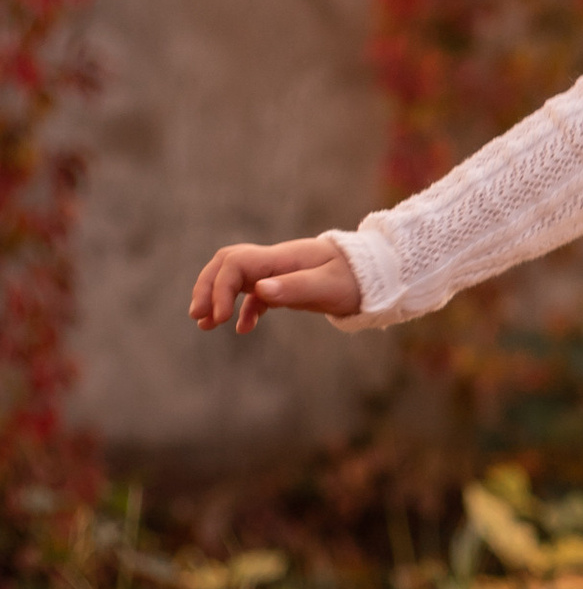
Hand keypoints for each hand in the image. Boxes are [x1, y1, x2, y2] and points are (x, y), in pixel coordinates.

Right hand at [190, 236, 361, 334]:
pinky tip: (243, 330)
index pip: (236, 263)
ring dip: (219, 297)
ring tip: (204, 324)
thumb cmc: (356, 279)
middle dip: (208, 287)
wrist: (379, 274)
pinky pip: (257, 293)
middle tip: (197, 315)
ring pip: (237, 278)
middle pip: (227, 264)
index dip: (221, 287)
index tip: (220, 317)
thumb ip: (295, 288)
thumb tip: (260, 291)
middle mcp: (276, 261)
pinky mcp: (287, 285)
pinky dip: (245, 309)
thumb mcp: (329, 287)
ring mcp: (279, 272)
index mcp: (283, 258)